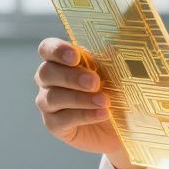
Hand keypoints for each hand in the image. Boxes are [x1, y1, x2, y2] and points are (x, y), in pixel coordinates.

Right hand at [33, 38, 141, 168]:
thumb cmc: (115, 89)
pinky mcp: (54, 125)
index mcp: (61, 59)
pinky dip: (85, 115)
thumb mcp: (116, 71)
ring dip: (79, 98)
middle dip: (71, 76)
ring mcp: (48, 103)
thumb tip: (123, 43)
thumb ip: (111, 57)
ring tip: (104, 101)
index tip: (76, 57)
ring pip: (52, 97)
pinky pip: (63, 119)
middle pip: (46, 72)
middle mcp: (48, 79)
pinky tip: (103, 114)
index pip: (47, 48)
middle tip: (95, 82)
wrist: (122, 124)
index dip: (57, 50)